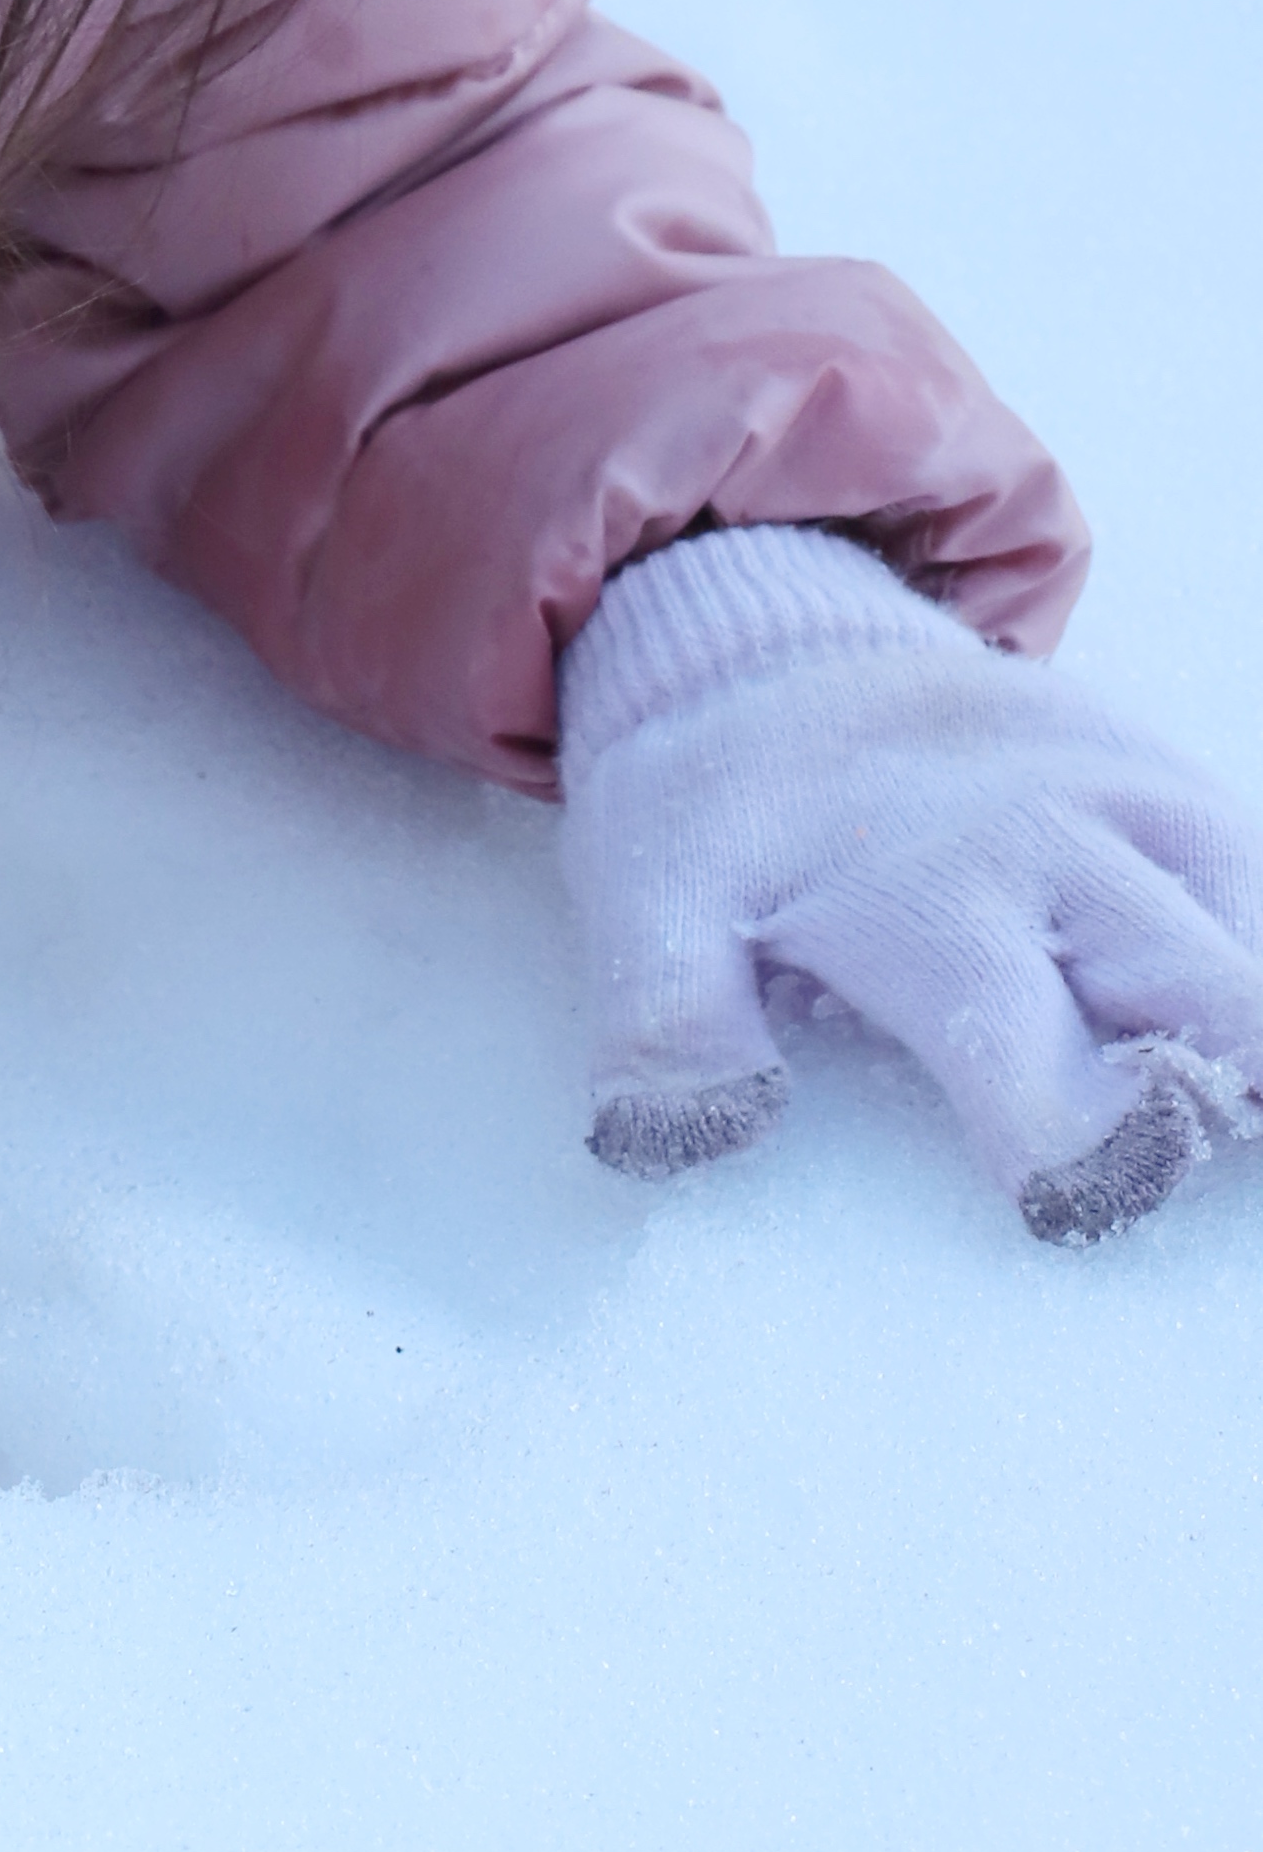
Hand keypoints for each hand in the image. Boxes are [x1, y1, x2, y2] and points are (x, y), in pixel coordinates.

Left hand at [560, 524, 1262, 1241]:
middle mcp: (1065, 843)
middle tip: (1192, 1141)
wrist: (778, 647)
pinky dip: (1251, 948)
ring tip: (1235, 1097)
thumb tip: (696, 1135)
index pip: (1044, 1071)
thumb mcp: (651, 898)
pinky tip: (1233, 1034)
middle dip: (1223, 1089)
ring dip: (1253, 1027)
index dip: (1089, 1159)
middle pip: (1218, 1002)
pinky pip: (1260, 878)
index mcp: (933, 898)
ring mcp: (1144, 805)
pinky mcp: (1183, 785)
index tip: (1083, 1204)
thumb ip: (666, 1021)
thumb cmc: (724, 804)